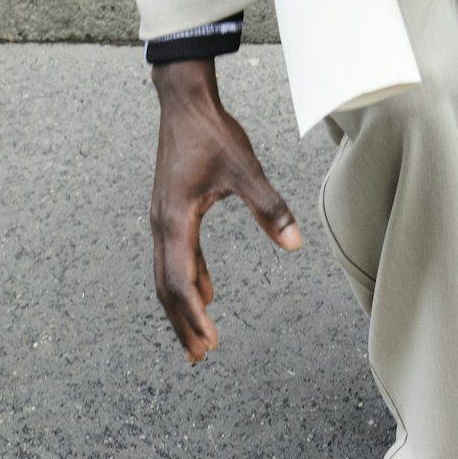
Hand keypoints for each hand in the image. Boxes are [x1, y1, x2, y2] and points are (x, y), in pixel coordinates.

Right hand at [150, 58, 301, 362]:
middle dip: (183, 323)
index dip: (194, 314)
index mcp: (175, 219)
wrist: (183, 100)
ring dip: (183, 308)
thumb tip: (295, 245)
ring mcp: (163, 220)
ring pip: (168, 275)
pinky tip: (208, 295)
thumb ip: (270, 207)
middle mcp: (162, 225)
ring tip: (199, 341)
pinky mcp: (172, 214)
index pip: (179, 280)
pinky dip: (191, 281)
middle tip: (199, 358)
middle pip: (167, 287)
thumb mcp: (245, 168)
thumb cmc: (211, 132)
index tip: (210, 340)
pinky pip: (177, 257)